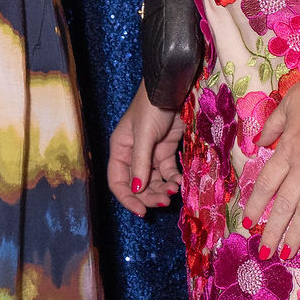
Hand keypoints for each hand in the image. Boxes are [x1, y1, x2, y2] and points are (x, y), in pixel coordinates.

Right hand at [109, 85, 185, 215]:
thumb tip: (137, 190)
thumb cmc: (152, 106)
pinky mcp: (167, 149)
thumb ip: (140, 163)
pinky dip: (174, 178)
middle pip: (138, 185)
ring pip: (154, 181)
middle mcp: (133, 154)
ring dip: (163, 189)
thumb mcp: (143, 134)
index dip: (128, 199)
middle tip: (165, 201)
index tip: (142, 211)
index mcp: (119, 150)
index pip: (118, 182)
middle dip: (149, 196)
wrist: (172, 87)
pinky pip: (168, 171)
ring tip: (175, 191)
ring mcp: (151, 153)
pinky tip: (181, 181)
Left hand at [242, 57, 299, 257]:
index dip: (255, 206)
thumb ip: (273, 126)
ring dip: (296, 234)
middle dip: (272, 231)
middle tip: (265, 253)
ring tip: (287, 253)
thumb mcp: (289, 102)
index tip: (248, 224)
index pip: (265, 184)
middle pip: (283, 204)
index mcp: (286, 148)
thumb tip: (258, 143)